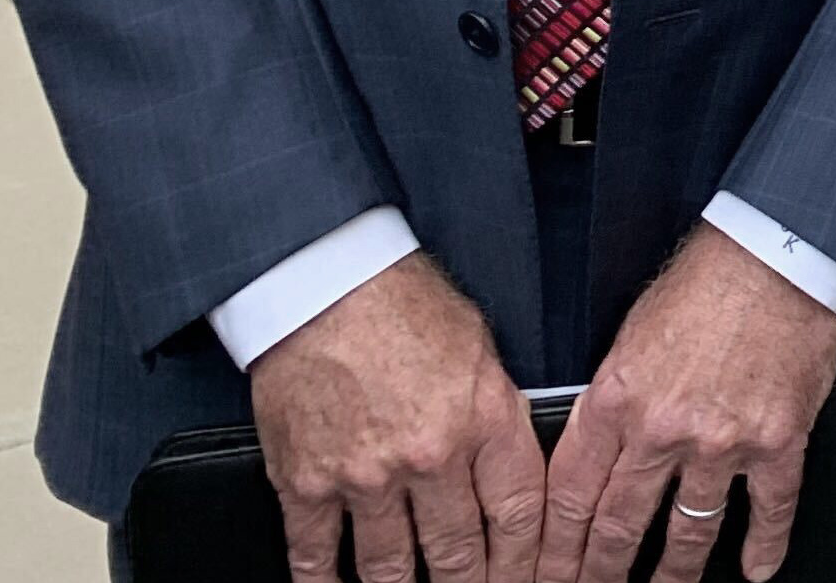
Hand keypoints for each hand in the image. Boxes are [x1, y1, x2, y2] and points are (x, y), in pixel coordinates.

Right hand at [246, 256, 545, 582]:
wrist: (323, 283)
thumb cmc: (401, 300)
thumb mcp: (479, 348)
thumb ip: (495, 410)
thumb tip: (507, 460)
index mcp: (482, 419)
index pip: (520, 514)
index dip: (528, 561)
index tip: (529, 579)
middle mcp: (429, 458)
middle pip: (460, 554)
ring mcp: (365, 478)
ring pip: (392, 568)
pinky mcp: (306, 484)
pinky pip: (315, 555)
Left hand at [539, 228, 835, 582]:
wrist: (777, 250)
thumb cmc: (706, 280)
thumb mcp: (629, 336)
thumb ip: (609, 399)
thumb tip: (594, 452)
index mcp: (617, 399)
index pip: (569, 497)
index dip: (554, 549)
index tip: (548, 575)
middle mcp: (664, 427)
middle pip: (619, 527)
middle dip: (600, 575)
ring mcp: (723, 440)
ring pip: (689, 530)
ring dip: (673, 573)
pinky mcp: (778, 439)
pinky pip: (769, 508)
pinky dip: (764, 546)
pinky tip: (755, 568)